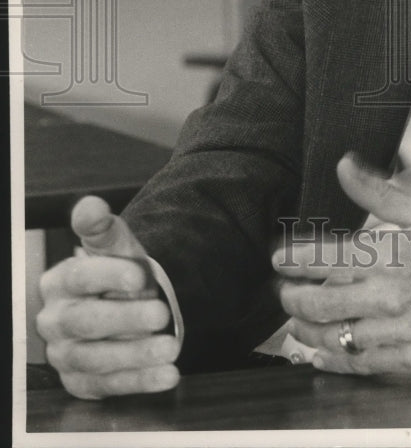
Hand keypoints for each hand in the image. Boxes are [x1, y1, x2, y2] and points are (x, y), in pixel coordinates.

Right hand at [36, 195, 179, 398]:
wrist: (129, 302)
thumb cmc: (119, 271)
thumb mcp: (116, 247)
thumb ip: (102, 229)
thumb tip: (90, 207)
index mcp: (59, 282)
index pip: (79, 277)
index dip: (109, 276)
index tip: (140, 275)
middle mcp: (55, 321)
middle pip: (85, 321)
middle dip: (125, 318)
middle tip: (161, 313)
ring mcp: (66, 355)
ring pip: (96, 359)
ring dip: (136, 355)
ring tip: (172, 346)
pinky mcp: (83, 382)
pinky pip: (110, 386)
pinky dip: (142, 382)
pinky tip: (169, 375)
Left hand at [272, 154, 410, 374]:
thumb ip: (377, 191)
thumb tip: (343, 166)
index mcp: (390, 254)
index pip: (325, 256)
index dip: (294, 258)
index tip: (279, 258)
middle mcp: (390, 294)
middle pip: (320, 300)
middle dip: (292, 296)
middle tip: (284, 290)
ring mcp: (401, 330)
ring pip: (335, 334)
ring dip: (306, 327)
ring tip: (296, 319)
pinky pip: (361, 362)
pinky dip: (334, 360)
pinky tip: (320, 354)